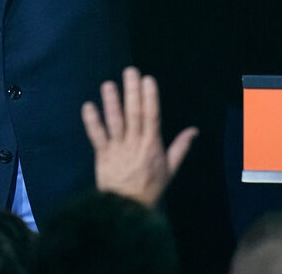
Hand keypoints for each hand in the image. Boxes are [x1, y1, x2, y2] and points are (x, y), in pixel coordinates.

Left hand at [82, 66, 196, 208]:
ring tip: (108, 84)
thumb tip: (194, 130)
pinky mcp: (102, 155)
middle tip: (130, 72)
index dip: (150, 97)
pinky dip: (92, 122)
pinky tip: (88, 106)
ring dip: (111, 102)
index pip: (152, 117)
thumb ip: (180, 147)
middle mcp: (135, 143)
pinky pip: (96, 136)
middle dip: (132, 92)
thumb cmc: (150, 187)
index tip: (148, 80)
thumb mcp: (171, 169)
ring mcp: (118, 148)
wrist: (128, 209)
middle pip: (134, 114)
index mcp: (152, 145)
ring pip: (115, 122)